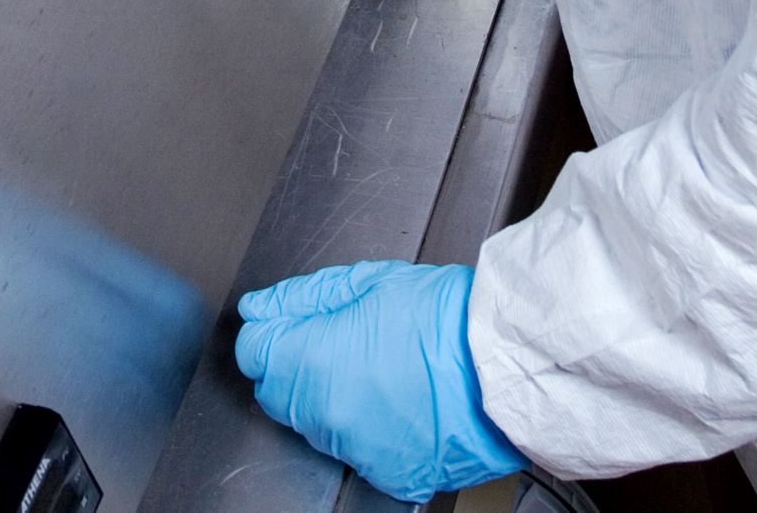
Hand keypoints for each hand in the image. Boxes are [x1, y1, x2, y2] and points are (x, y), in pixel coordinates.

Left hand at [236, 261, 525, 503]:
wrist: (503, 365)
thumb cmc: (443, 318)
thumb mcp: (368, 282)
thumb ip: (302, 297)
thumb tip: (260, 308)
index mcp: (316, 361)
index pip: (253, 353)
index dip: (269, 330)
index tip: (288, 321)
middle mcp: (328, 415)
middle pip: (276, 391)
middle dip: (293, 362)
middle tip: (336, 335)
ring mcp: (356, 449)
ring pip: (312, 423)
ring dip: (326, 394)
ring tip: (373, 363)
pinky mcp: (386, 473)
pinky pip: (351, 448)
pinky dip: (361, 425)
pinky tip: (392, 396)